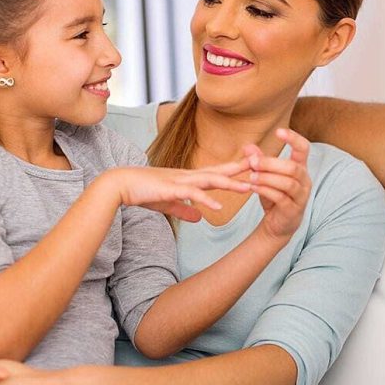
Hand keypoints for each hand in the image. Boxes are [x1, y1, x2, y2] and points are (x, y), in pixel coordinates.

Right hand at [105, 159, 251, 221]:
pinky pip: (191, 194)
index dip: (236, 170)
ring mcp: (180, 181)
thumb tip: (200, 218)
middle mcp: (188, 176)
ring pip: (210, 180)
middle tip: (263, 166)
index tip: (255, 168)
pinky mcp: (170, 189)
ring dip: (230, 184)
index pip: (218, 173)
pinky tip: (217, 207)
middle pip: (220, 171)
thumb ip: (185, 210)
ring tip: (248, 187)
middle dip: (242, 169)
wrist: (120, 186)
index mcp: (189, 179)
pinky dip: (205, 200)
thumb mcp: (169, 204)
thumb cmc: (143, 192)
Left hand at [245, 128, 311, 241]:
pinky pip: (281, 198)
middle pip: (292, 167)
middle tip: (252, 162)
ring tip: (251, 177)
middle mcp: (304, 180)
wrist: (278, 225)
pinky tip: (253, 188)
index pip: (303, 148)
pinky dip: (265, 191)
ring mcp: (301, 196)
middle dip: (271, 163)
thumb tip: (248, 146)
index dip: (293, 138)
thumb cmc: (274, 197)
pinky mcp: (293, 210)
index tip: (278, 131)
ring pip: (288, 183)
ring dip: (267, 178)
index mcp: (300, 168)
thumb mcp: (265, 177)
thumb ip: (259, 162)